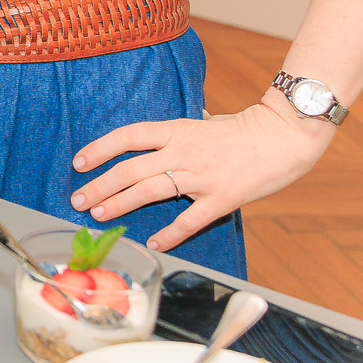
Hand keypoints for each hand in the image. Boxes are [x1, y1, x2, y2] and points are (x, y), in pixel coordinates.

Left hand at [71, 94, 333, 251]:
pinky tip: (154, 243)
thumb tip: (180, 124)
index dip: (100, 149)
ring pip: (149, 192)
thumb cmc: (248, 127)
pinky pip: (190, 219)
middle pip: (130, 169)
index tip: (79, 162)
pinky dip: (170, 233)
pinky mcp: (222, 198)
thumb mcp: (209, 120)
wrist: (285, 136)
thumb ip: (188, 127)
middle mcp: (183, 152)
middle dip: (99, 185)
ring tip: (99, 215)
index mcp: (177, 129)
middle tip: (78, 199)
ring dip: (120, 204)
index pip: (128, 137)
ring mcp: (201, 176)